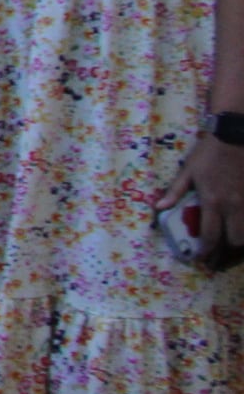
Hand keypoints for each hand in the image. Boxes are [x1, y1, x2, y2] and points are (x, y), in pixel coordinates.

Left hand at [158, 129, 243, 255]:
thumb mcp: (188, 170)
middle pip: (236, 240)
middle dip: (228, 250)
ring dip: (241, 239)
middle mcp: (234, 206)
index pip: (211, 236)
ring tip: (233, 242)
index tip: (201, 258)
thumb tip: (159, 208)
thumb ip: (175, 192)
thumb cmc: (209, 152)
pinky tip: (242, 225)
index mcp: (213, 201)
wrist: (236, 136)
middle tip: (220, 253)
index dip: (206, 251)